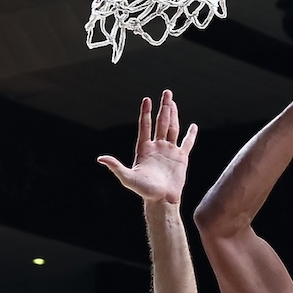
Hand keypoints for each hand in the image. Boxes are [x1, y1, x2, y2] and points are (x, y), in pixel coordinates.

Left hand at [99, 92, 196, 206]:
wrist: (162, 201)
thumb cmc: (144, 191)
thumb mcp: (128, 178)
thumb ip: (116, 167)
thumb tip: (101, 159)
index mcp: (144, 149)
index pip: (145, 126)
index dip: (146, 112)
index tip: (147, 99)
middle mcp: (157, 147)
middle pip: (161, 122)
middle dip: (164, 107)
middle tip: (166, 92)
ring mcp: (169, 152)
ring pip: (173, 128)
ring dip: (174, 115)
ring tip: (173, 102)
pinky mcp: (181, 159)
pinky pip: (187, 144)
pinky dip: (190, 135)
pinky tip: (192, 126)